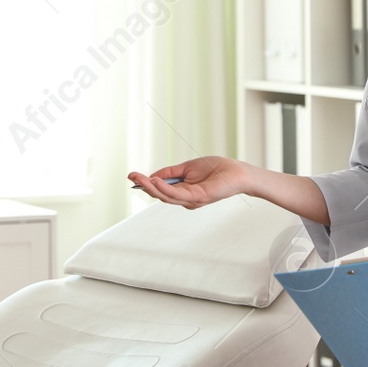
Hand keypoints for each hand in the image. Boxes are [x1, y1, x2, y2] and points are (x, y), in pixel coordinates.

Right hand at [127, 156, 250, 209]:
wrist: (236, 172)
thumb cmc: (216, 168)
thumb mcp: (188, 167)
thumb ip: (171, 172)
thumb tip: (153, 175)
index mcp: (183, 191)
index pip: (160, 189)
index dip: (146, 183)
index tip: (132, 175)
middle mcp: (185, 198)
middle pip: (160, 194)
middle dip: (144, 185)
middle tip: (132, 176)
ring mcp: (190, 200)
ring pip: (165, 196)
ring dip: (151, 187)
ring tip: (140, 178)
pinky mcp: (197, 197)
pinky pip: (177, 194)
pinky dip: (164, 188)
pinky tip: (155, 181)